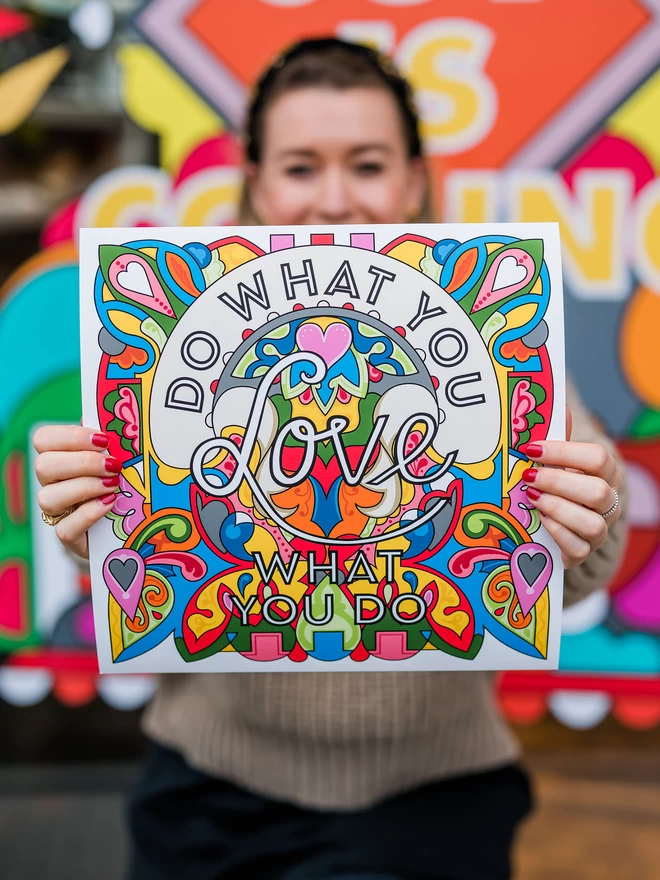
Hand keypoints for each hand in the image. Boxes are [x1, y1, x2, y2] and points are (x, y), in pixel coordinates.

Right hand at [33, 425, 121, 558]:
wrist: (123, 524)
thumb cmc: (116, 482)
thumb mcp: (114, 457)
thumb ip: (107, 440)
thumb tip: (112, 418)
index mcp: (58, 458)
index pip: (43, 438)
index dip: (71, 436)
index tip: (104, 440)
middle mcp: (50, 483)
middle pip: (43, 465)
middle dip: (82, 462)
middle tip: (114, 465)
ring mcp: (56, 512)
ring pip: (48, 497)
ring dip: (85, 488)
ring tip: (113, 485)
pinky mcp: (68, 536)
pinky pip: (65, 528)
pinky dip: (89, 514)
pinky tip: (110, 504)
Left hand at [519, 407, 621, 568]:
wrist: (548, 522)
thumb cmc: (553, 482)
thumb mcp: (554, 458)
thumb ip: (556, 436)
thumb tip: (557, 405)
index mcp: (606, 473)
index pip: (598, 458)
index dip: (564, 452)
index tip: (531, 449)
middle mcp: (608, 503)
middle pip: (598, 492)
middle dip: (558, 482)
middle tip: (528, 476)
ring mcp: (599, 530)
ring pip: (592, 524)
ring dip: (558, 509)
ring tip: (532, 499)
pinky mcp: (583, 552)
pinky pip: (578, 548)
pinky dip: (557, 534)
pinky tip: (540, 521)